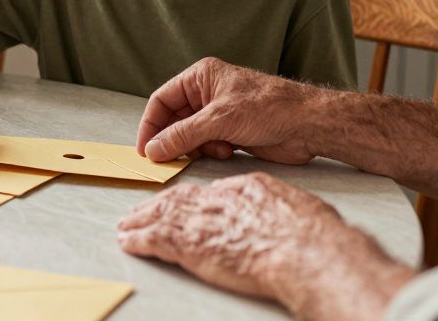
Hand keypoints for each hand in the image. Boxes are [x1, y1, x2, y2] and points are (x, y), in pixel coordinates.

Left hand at [117, 173, 353, 301]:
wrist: (305, 249)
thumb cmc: (310, 233)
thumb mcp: (292, 205)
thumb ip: (270, 204)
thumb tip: (263, 211)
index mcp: (242, 189)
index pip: (208, 192)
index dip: (190, 198)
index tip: (180, 203)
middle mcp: (218, 201)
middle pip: (178, 199)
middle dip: (157, 205)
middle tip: (140, 210)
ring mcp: (203, 222)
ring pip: (162, 216)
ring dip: (141, 221)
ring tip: (127, 225)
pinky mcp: (191, 245)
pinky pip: (156, 239)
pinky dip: (139, 239)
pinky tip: (129, 241)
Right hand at [137, 57, 322, 163]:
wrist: (307, 124)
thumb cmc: (269, 107)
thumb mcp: (219, 119)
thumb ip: (183, 135)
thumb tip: (154, 149)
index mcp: (201, 77)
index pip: (162, 100)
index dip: (150, 124)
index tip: (144, 149)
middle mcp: (207, 93)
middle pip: (174, 120)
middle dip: (172, 140)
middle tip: (167, 159)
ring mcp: (219, 114)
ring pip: (189, 136)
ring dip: (195, 148)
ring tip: (211, 150)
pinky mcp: (230, 132)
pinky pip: (206, 145)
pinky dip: (210, 152)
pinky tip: (226, 151)